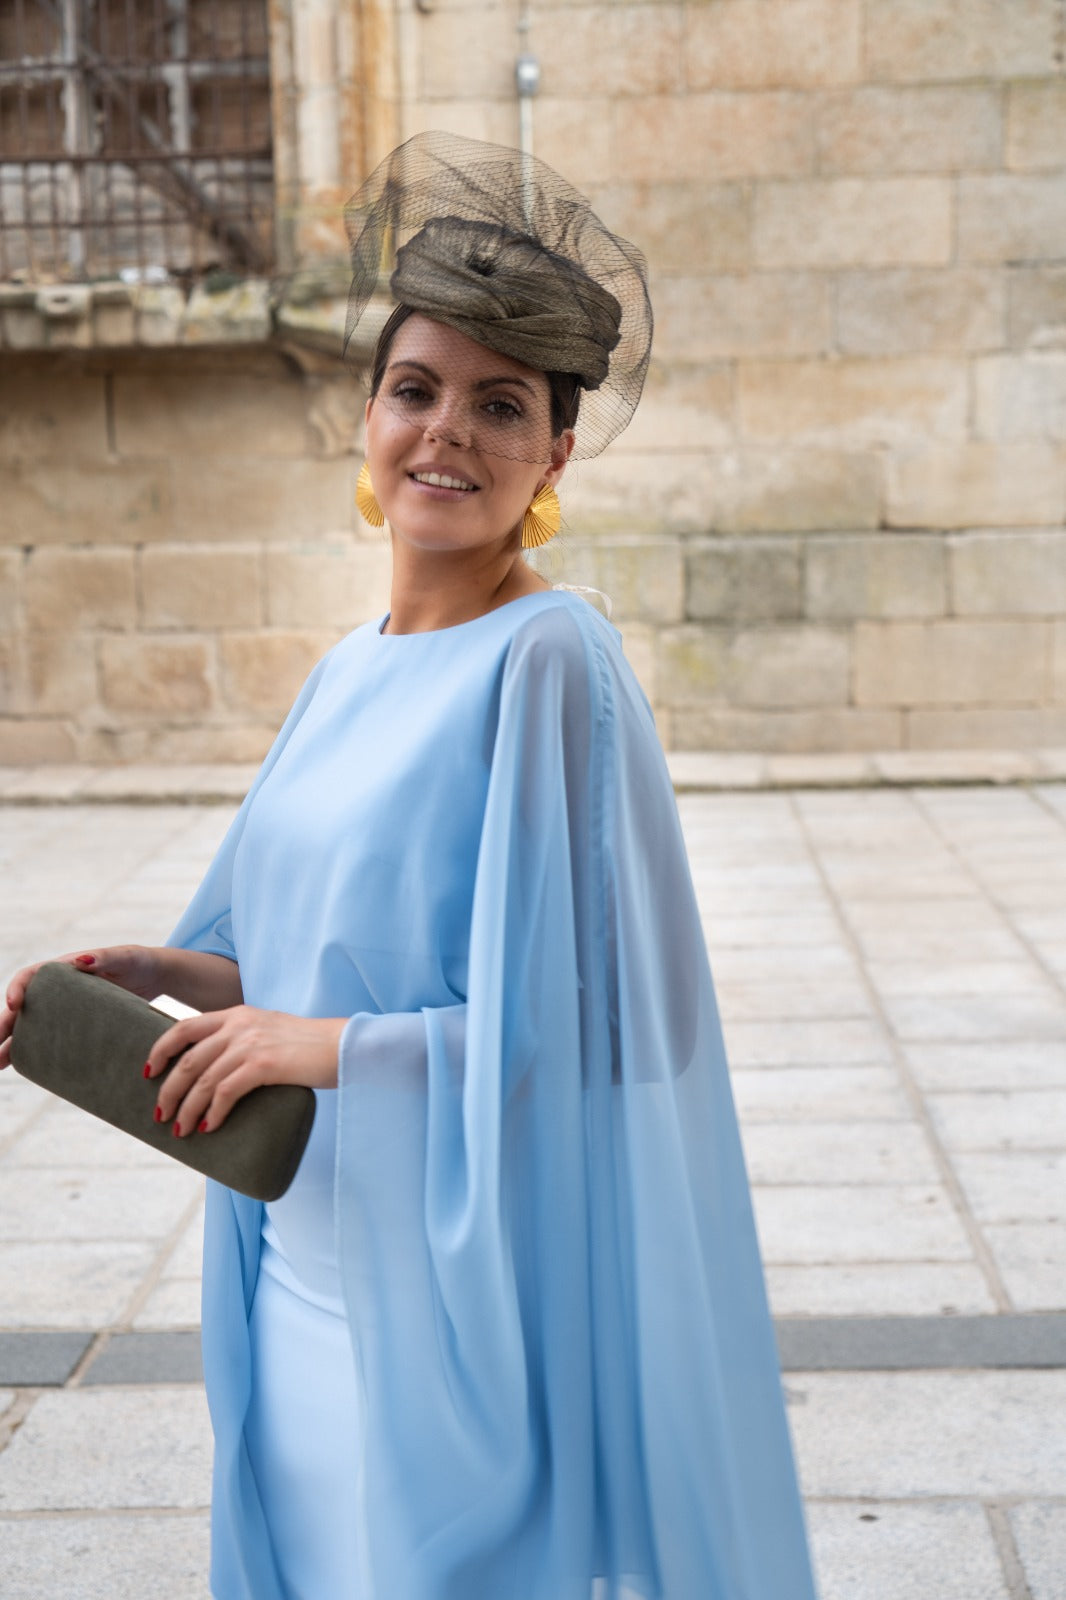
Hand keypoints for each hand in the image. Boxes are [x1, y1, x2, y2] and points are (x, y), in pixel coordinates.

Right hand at [0, 946, 164, 1070]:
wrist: (153, 978)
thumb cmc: (137, 962)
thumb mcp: (124, 956)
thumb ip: (104, 956)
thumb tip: (81, 960)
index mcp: (63, 969)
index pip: (29, 976)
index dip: (16, 989)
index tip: (12, 1005)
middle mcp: (57, 989)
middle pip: (22, 1006)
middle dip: (4, 1024)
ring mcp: (64, 1009)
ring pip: (29, 1024)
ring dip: (10, 1042)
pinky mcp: (74, 1025)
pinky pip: (47, 1037)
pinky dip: (32, 1049)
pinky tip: (21, 1065)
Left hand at [146, 1006, 344, 1135]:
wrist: (344, 1045)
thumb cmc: (309, 1046)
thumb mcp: (269, 1031)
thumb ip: (243, 1042)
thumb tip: (217, 1074)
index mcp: (237, 1014)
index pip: (183, 1027)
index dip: (160, 1050)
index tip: (149, 1072)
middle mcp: (239, 1025)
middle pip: (187, 1059)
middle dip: (168, 1091)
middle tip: (160, 1115)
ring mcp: (251, 1043)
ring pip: (202, 1080)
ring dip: (186, 1109)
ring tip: (181, 1129)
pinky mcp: (264, 1064)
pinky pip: (225, 1092)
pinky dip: (213, 1113)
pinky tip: (209, 1127)